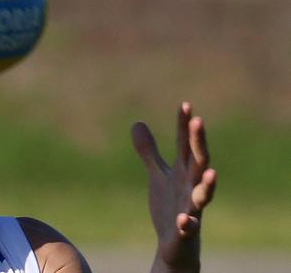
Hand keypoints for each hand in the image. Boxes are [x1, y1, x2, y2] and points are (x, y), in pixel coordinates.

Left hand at [131, 102, 216, 272]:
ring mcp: (191, 208)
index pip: (186, 145)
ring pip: (204, 195)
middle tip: (199, 121)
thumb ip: (149, 151)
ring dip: (208, 184)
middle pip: (198, 161)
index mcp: (183, 172)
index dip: (185, 126)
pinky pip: (189, 227)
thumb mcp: (158, 175)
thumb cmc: (170, 206)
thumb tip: (137, 122)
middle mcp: (191, 187)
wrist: (175, 244)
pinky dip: (187, 224)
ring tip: (211, 171)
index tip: (185, 104)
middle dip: (199, 142)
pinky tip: (183, 220)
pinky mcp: (185, 231)